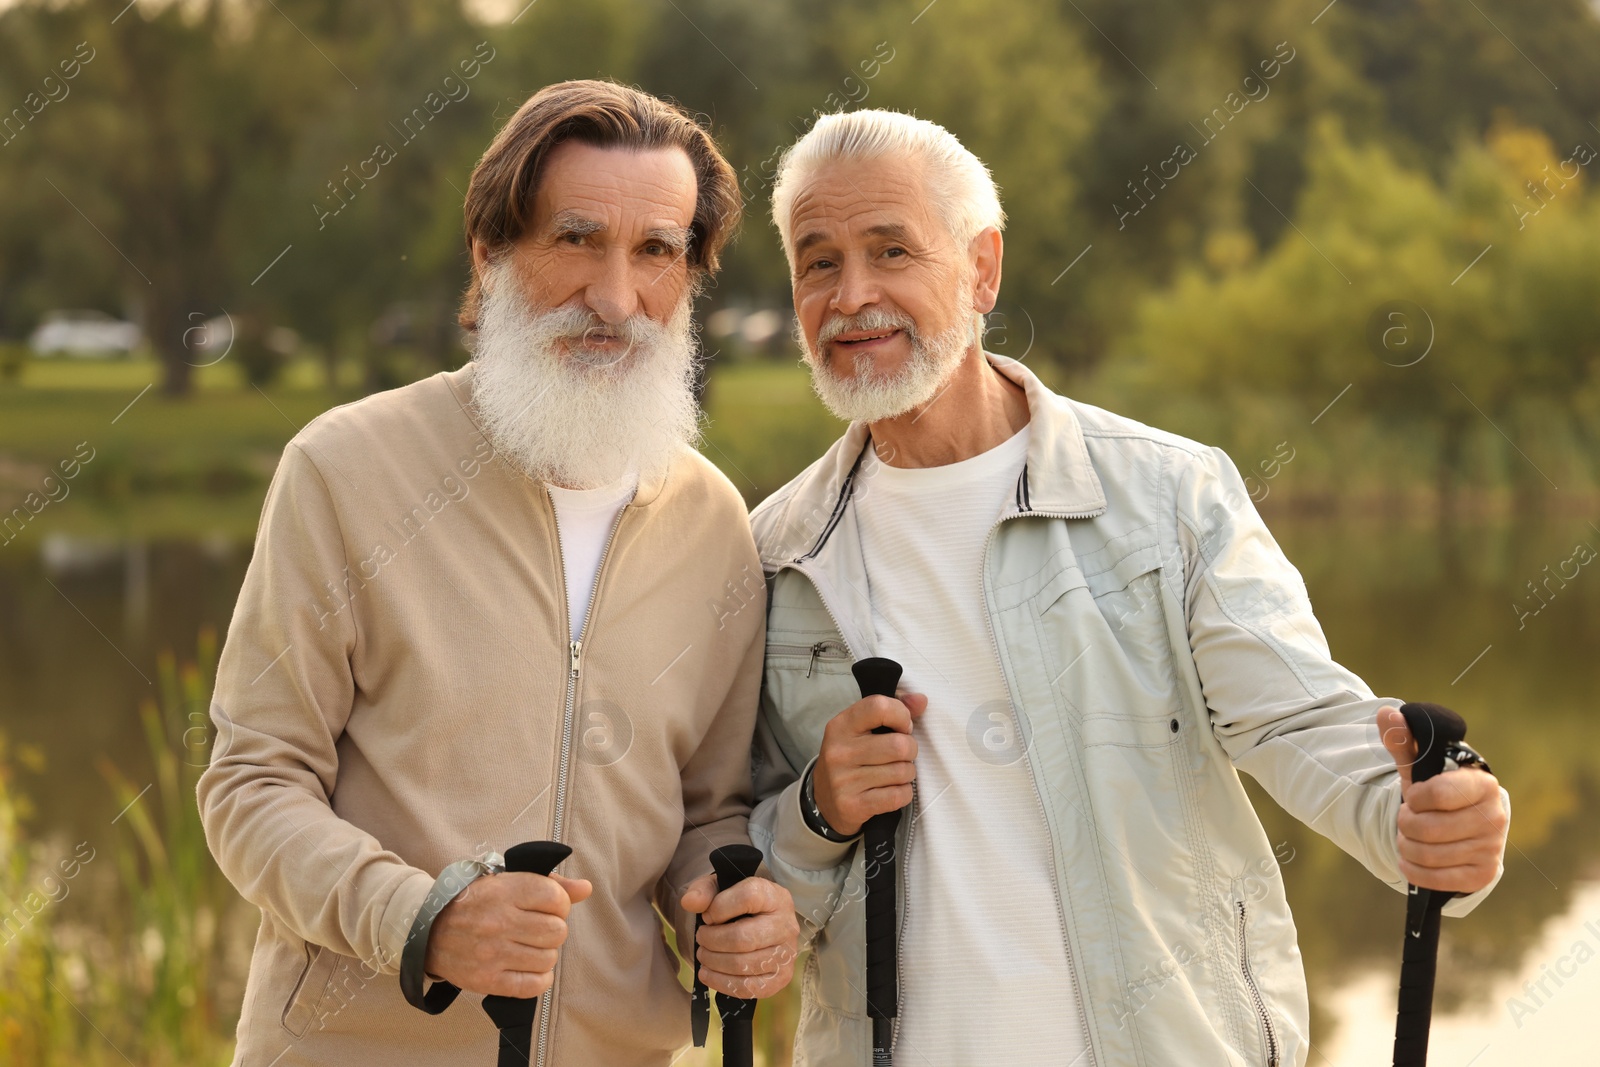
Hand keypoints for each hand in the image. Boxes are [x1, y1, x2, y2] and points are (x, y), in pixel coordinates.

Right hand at [424, 870, 592, 997]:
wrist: (427, 930)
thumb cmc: (475, 902)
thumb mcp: (506, 880)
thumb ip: (550, 883)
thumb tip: (586, 888)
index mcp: (504, 890)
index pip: (557, 899)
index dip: (559, 905)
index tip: (547, 907)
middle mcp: (499, 921)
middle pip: (557, 931)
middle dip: (553, 930)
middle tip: (537, 929)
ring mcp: (492, 953)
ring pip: (549, 958)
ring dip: (546, 954)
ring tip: (529, 947)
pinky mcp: (487, 980)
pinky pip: (534, 985)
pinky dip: (540, 979)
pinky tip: (529, 968)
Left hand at [681, 873, 798, 998]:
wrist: (762, 923)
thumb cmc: (738, 904)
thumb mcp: (721, 888)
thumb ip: (704, 890)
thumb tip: (689, 902)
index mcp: (775, 897)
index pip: (748, 897)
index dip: (719, 908)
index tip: (707, 915)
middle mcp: (786, 925)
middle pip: (743, 937)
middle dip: (712, 940)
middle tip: (701, 938)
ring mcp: (787, 954)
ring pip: (743, 965)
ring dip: (714, 962)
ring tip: (703, 954)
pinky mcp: (781, 978)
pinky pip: (749, 988)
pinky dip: (722, 983)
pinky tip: (708, 973)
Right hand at [813, 692, 926, 836]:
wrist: (824, 800)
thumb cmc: (851, 758)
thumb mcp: (862, 730)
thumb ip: (893, 710)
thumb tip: (921, 700)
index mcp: (841, 725)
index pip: (879, 707)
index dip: (901, 715)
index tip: (903, 727)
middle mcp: (839, 751)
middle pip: (899, 745)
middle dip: (910, 751)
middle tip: (901, 755)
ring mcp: (844, 780)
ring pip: (902, 772)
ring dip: (907, 774)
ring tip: (894, 774)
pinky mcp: (852, 805)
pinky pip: (898, 796)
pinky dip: (903, 793)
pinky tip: (891, 791)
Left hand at [1378, 706, 1507, 894]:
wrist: (1462, 829)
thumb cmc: (1439, 794)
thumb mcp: (1421, 769)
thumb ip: (1405, 742)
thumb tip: (1387, 714)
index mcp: (1482, 784)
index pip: (1437, 794)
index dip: (1415, 798)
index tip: (1414, 796)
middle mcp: (1494, 816)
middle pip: (1426, 828)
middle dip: (1405, 824)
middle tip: (1408, 820)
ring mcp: (1491, 848)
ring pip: (1427, 854)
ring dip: (1406, 847)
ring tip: (1410, 837)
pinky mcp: (1482, 875)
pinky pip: (1435, 879)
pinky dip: (1413, 870)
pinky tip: (1412, 859)